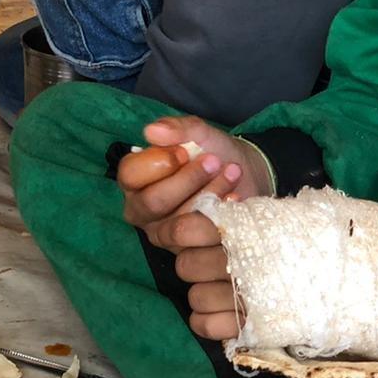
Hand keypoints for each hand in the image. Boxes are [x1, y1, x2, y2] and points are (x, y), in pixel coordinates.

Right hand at [117, 117, 271, 340]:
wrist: (247, 175)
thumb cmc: (214, 152)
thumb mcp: (199, 133)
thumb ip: (177, 128)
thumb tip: (151, 131)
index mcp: (135, 179)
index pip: (130, 174)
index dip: (159, 163)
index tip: (186, 151)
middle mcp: (142, 209)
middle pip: (153, 201)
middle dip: (188, 180)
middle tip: (214, 161)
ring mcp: (162, 233)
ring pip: (177, 221)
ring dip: (209, 193)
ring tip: (231, 173)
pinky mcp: (187, 249)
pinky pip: (198, 238)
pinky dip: (219, 215)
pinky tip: (235, 199)